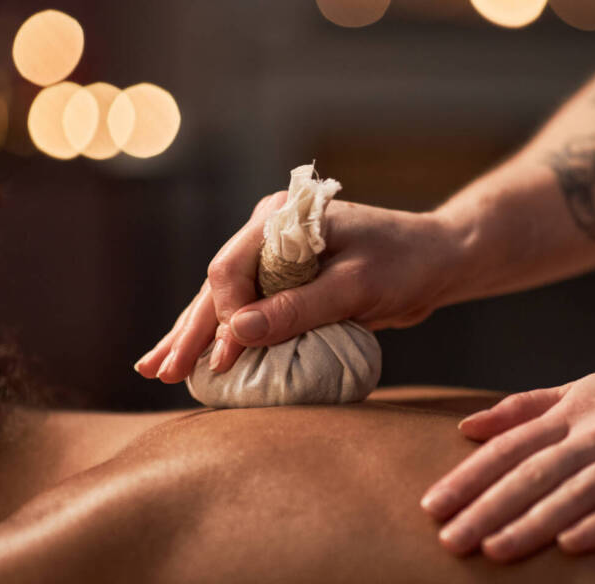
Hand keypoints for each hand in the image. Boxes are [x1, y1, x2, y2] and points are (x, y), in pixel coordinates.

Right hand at [134, 193, 459, 382]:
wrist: (437, 259)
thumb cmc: (405, 264)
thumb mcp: (356, 286)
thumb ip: (297, 307)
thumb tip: (236, 333)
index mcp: (283, 221)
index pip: (231, 269)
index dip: (223, 318)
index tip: (226, 360)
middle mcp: (271, 235)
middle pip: (217, 286)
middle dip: (190, 331)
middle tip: (161, 373)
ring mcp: (277, 260)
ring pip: (223, 300)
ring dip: (193, 335)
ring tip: (156, 368)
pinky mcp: (289, 285)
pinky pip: (247, 311)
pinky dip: (223, 335)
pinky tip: (200, 356)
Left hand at [420, 369, 594, 561]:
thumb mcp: (582, 393)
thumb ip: (524, 409)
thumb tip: (467, 426)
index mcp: (572, 411)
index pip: (509, 446)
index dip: (469, 476)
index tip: (433, 506)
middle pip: (534, 471)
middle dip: (488, 507)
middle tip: (450, 539)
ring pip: (577, 490)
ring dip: (534, 521)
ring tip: (494, 550)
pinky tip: (571, 546)